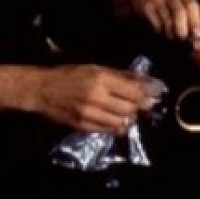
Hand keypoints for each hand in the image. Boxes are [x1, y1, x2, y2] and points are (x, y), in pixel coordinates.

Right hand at [32, 64, 156, 133]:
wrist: (42, 90)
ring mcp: (89, 115)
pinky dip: (117, 125)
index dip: (149, 93)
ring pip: (122, 122)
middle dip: (140, 106)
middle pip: (131, 108)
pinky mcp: (83, 127)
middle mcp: (96, 98)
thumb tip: (147, 80)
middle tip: (143, 102)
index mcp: (100, 79)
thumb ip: (121, 75)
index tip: (157, 93)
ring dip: (129, 117)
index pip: (134, 91)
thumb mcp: (95, 68)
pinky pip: (109, 130)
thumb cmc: (70, 74)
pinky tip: (115, 118)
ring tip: (128, 110)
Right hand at [115, 0, 199, 40]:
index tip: (196, 35)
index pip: (193, 5)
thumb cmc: (165, 2)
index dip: (195, 21)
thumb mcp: (180, 4)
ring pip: (168, 20)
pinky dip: (160, 31)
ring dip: (171, 33)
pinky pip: (156, 23)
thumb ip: (192, 16)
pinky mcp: (147, 6)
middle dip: (182, 29)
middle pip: (180, 12)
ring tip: (172, 37)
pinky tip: (161, 32)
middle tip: (182, 39)